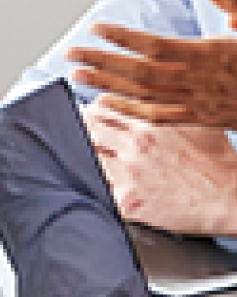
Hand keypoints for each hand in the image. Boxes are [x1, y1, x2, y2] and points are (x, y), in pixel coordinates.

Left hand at [69, 0, 236, 126]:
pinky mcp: (199, 119)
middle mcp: (198, 81)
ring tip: (77, 75)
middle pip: (140, 73)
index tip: (96, 28)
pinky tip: (106, 102)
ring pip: (143, 96)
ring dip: (107, 85)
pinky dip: (129, 110)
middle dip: (103, 63)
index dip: (125, 38)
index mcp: (210, 54)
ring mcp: (197, 103)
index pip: (157, 46)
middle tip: (70, 54)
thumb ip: (231, 0)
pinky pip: (158, 118)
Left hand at [83, 100, 236, 233]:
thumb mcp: (195, 120)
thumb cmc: (217, 160)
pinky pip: (95, 190)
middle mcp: (133, 148)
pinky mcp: (128, 203)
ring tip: (78, 156)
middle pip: (87, 130)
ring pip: (85, 159)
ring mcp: (128, 176)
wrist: (229, 198)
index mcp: (148, 124)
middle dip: (79, 130)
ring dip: (81, 156)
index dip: (90, 110)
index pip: (101, 108)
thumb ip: (165, 106)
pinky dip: (89, 184)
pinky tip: (88, 182)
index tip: (86, 113)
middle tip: (75, 133)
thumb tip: (148, 93)